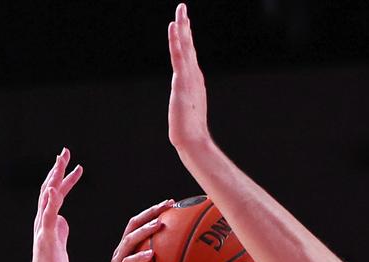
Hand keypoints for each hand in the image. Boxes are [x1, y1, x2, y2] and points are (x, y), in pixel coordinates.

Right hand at [30, 148, 82, 261]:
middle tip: (65, 151)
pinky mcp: (45, 235)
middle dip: (58, 169)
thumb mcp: (60, 243)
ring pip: (47, 195)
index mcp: (49, 220)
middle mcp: (43, 219)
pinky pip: (47, 214)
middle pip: (49, 188)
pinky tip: (54, 186)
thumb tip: (63, 219)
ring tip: (61, 160)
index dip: (65, 178)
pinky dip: (50, 199)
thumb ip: (60, 229)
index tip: (76, 166)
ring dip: (54, 176)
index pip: (57, 194)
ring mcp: (42, 226)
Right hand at [95, 199, 172, 261]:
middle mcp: (121, 253)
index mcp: (129, 251)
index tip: (173, 204)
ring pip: (129, 240)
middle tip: (169, 204)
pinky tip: (151, 254)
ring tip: (159, 224)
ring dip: (145, 231)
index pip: (140, 225)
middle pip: (134, 225)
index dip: (154, 212)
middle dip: (151, 212)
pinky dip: (139, 258)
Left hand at [167, 4, 210, 155]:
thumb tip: (186, 108)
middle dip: (185, 25)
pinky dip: (176, 40)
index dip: (186, 36)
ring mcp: (189, 77)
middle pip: (189, 45)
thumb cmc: (189, 131)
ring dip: (182, 26)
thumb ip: (187, 103)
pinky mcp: (182, 82)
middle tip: (182, 7)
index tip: (183, 22)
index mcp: (194, 80)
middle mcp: (193, 75)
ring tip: (180, 10)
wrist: (192, 140)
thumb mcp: (187, 111)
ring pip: (185, 46)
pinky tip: (173, 27)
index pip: (189, 53)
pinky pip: (178, 56)